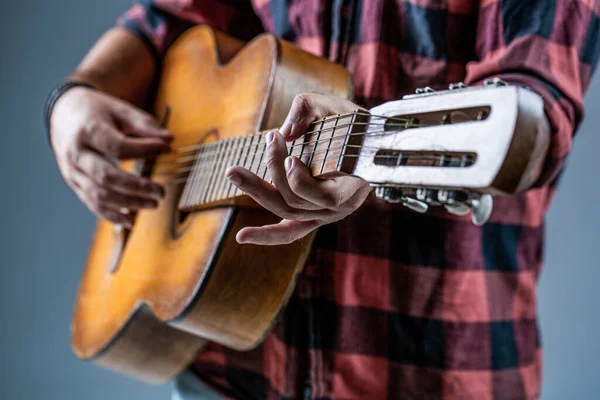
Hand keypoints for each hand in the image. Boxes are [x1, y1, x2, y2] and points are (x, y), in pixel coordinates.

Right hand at [50, 87, 171, 227]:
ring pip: (99, 194)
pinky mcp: (75, 184)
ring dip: (128, 204)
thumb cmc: (97, 111)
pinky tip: (131, 221)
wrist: (64, 115)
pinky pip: (92, 203)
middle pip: (106, 177)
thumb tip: (169, 139)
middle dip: (136, 187)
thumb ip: (144, 124)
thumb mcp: (120, 110)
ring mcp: (72, 172)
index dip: (144, 150)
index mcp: (87, 131)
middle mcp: (76, 154)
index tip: (165, 149)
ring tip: (153, 204)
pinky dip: (112, 215)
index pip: (117, 146)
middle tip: (161, 191)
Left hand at [226, 93, 371, 244]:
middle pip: (296, 201)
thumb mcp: (335, 106)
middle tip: (257, 147)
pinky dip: (266, 236)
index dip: (300, 179)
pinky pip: (289, 233)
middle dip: (272, 172)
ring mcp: (323, 214)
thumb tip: (285, 131)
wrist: (368, 144)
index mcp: (351, 186)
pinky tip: (241, 237)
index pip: (323, 196)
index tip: (289, 153)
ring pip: (286, 211)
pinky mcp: (310, 217)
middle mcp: (338, 208)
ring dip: (258, 190)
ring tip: (234, 172)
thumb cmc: (352, 125)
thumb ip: (308, 109)